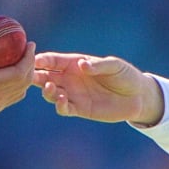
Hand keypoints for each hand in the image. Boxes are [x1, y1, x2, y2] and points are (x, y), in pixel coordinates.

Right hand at [0, 30, 35, 121]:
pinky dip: (19, 83)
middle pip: (24, 81)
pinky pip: (13, 96)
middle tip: (28, 47)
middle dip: (31, 63)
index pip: (18, 73)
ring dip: (27, 74)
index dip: (28, 58)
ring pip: (21, 90)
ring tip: (23, 57)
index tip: (30, 43)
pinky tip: (13, 71)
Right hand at [33, 52, 162, 125]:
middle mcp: (70, 78)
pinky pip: (64, 108)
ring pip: (51, 93)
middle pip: (46, 76)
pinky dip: (59, 106)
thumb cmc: (125, 75)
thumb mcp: (114, 66)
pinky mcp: (80, 109)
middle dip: (36, 76)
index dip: (41, 59)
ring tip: (50, 88)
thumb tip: (81, 65)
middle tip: (31, 77)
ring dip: (47, 91)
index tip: (33, 60)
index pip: (53, 60)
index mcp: (75, 63)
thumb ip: (98, 65)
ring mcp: (73, 94)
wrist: (137, 96)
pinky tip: (61, 101)